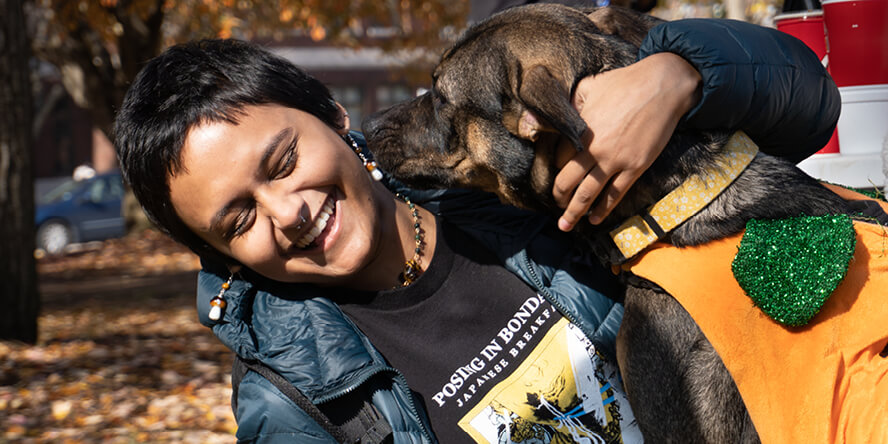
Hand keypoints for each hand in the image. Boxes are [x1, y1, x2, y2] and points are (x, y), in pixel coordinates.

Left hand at [553, 53, 701, 230]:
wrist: (663, 85)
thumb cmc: (624, 83)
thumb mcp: (588, 87)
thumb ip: (567, 104)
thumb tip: (547, 113)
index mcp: (581, 131)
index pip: (558, 159)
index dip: (555, 166)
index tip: (557, 171)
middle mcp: (595, 150)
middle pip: (568, 182)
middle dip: (558, 197)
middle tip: (555, 204)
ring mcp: (616, 161)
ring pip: (588, 194)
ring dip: (574, 212)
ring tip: (565, 225)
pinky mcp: (636, 167)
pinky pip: (615, 195)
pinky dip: (603, 210)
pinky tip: (594, 218)